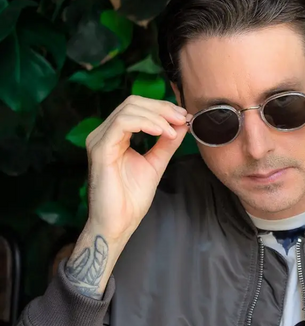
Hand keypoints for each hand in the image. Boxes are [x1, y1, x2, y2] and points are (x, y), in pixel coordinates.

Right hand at [84, 95, 190, 245]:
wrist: (119, 223)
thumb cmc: (131, 198)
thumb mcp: (155, 163)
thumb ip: (167, 143)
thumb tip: (182, 124)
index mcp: (114, 135)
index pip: (137, 107)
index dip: (162, 107)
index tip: (185, 116)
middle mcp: (104, 134)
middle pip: (133, 102)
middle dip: (162, 108)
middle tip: (183, 119)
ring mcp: (100, 140)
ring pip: (129, 109)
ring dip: (157, 116)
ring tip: (174, 130)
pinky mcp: (100, 149)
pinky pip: (122, 123)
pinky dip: (146, 123)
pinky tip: (162, 132)